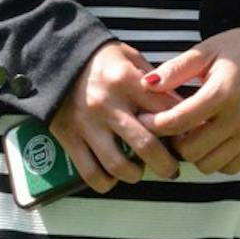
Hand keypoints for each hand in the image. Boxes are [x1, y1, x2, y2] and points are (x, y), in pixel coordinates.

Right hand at [48, 40, 185, 193]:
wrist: (54, 56)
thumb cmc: (99, 59)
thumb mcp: (130, 57)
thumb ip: (154, 82)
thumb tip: (181, 107)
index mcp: (126, 80)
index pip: (166, 112)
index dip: (182, 129)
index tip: (186, 138)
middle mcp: (108, 104)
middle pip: (147, 145)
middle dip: (166, 164)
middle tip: (171, 169)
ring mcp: (87, 123)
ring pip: (119, 165)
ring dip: (136, 175)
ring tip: (139, 170)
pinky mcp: (69, 137)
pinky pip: (91, 173)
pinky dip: (106, 181)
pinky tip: (113, 175)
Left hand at [135, 22, 239, 174]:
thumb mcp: (206, 51)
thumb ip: (176, 70)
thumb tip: (146, 85)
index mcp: (222, 92)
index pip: (177, 122)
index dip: (154, 125)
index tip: (144, 120)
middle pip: (191, 151)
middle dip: (174, 142)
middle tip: (171, 128)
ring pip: (209, 165)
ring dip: (195, 153)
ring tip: (192, 133)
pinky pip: (231, 167)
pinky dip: (216, 158)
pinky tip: (213, 139)